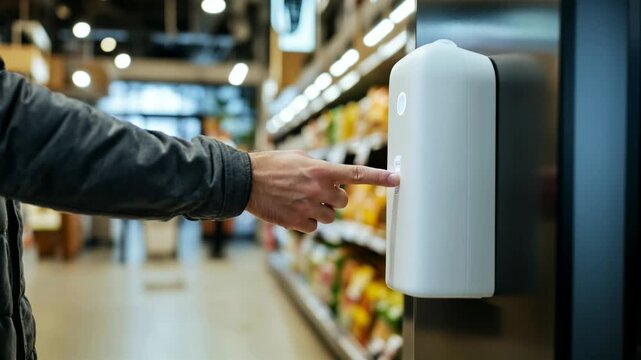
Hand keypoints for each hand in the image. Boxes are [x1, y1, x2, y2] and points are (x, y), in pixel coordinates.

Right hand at [246, 150, 399, 232]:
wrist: (246, 181)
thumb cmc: (272, 165)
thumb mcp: (299, 157)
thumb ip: (321, 167)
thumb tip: (336, 177)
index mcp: (321, 170)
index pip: (357, 175)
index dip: (380, 177)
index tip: (397, 179)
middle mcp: (318, 190)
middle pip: (343, 201)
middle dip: (334, 197)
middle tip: (316, 190)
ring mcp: (308, 208)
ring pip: (330, 216)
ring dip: (320, 210)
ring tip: (300, 199)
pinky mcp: (297, 222)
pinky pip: (314, 227)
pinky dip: (307, 221)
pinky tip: (292, 209)